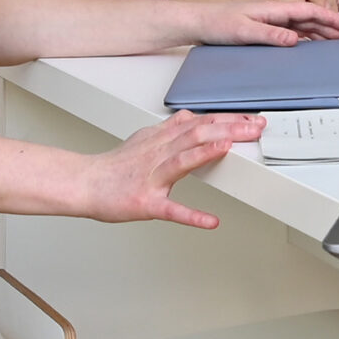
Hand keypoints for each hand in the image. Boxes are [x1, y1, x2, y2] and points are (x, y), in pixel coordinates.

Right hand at [80, 110, 265, 228]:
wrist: (84, 183)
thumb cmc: (115, 166)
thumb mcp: (144, 139)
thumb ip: (169, 130)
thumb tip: (188, 118)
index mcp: (161, 139)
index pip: (199, 122)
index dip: (227, 118)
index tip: (252, 118)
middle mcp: (158, 153)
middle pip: (195, 134)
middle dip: (228, 128)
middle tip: (255, 127)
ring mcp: (152, 178)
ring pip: (181, 161)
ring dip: (206, 152)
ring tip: (230, 146)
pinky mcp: (145, 203)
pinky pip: (170, 210)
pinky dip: (191, 216)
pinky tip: (210, 221)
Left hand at [189, 0, 338, 45]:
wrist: (196, 19)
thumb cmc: (215, 22)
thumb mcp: (241, 31)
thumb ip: (269, 34)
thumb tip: (294, 39)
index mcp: (272, 5)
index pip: (308, 11)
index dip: (330, 19)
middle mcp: (274, 8)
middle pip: (310, 16)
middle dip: (333, 26)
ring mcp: (270, 15)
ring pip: (303, 22)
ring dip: (323, 30)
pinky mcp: (265, 22)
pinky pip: (293, 27)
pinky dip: (308, 33)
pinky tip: (315, 40)